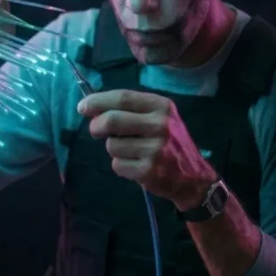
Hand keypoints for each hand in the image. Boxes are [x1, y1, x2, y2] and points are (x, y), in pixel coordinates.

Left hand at [78, 90, 217, 209]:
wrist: (193, 177)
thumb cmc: (171, 143)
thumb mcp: (160, 118)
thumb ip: (132, 110)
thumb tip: (93, 108)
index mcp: (162, 106)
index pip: (123, 98)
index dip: (98, 101)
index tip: (82, 107)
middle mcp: (160, 125)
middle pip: (112, 120)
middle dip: (96, 126)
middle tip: (95, 130)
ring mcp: (155, 149)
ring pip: (112, 145)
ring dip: (114, 150)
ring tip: (131, 152)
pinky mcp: (149, 170)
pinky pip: (117, 165)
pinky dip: (121, 166)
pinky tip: (136, 166)